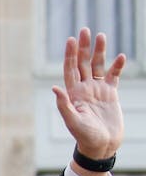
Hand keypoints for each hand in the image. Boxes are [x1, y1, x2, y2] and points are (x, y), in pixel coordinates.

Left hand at [52, 28, 126, 175]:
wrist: (101, 145)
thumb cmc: (85, 136)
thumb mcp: (73, 121)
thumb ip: (64, 105)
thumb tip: (54, 88)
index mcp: (73, 94)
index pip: (70, 69)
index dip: (70, 55)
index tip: (71, 39)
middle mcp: (84, 89)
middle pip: (82, 63)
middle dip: (83, 47)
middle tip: (85, 30)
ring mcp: (97, 90)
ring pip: (97, 66)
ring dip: (99, 52)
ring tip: (101, 36)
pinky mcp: (110, 94)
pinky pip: (113, 76)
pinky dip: (117, 66)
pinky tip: (120, 57)